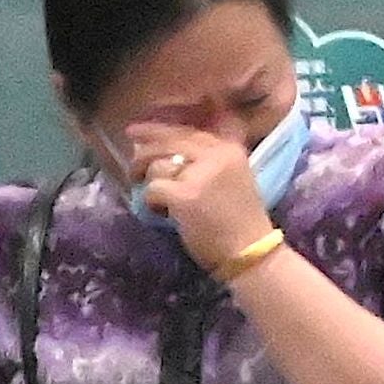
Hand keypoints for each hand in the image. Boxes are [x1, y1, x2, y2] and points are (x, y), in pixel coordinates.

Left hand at [124, 118, 270, 273]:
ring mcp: (201, 174)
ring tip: (157, 201)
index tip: (136, 132)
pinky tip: (161, 213)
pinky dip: (151, 203)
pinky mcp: (185, 195)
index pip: (187, 131)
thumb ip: (207, 160)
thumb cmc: (239, 222)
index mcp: (229, 149)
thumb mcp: (233, 178)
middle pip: (168, 142)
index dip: (158, 130)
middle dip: (144, 154)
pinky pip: (153, 189)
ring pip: (157, 165)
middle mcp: (217, 155)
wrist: (250, 253)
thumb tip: (162, 149)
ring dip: (150, 183)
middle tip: (132, 170)